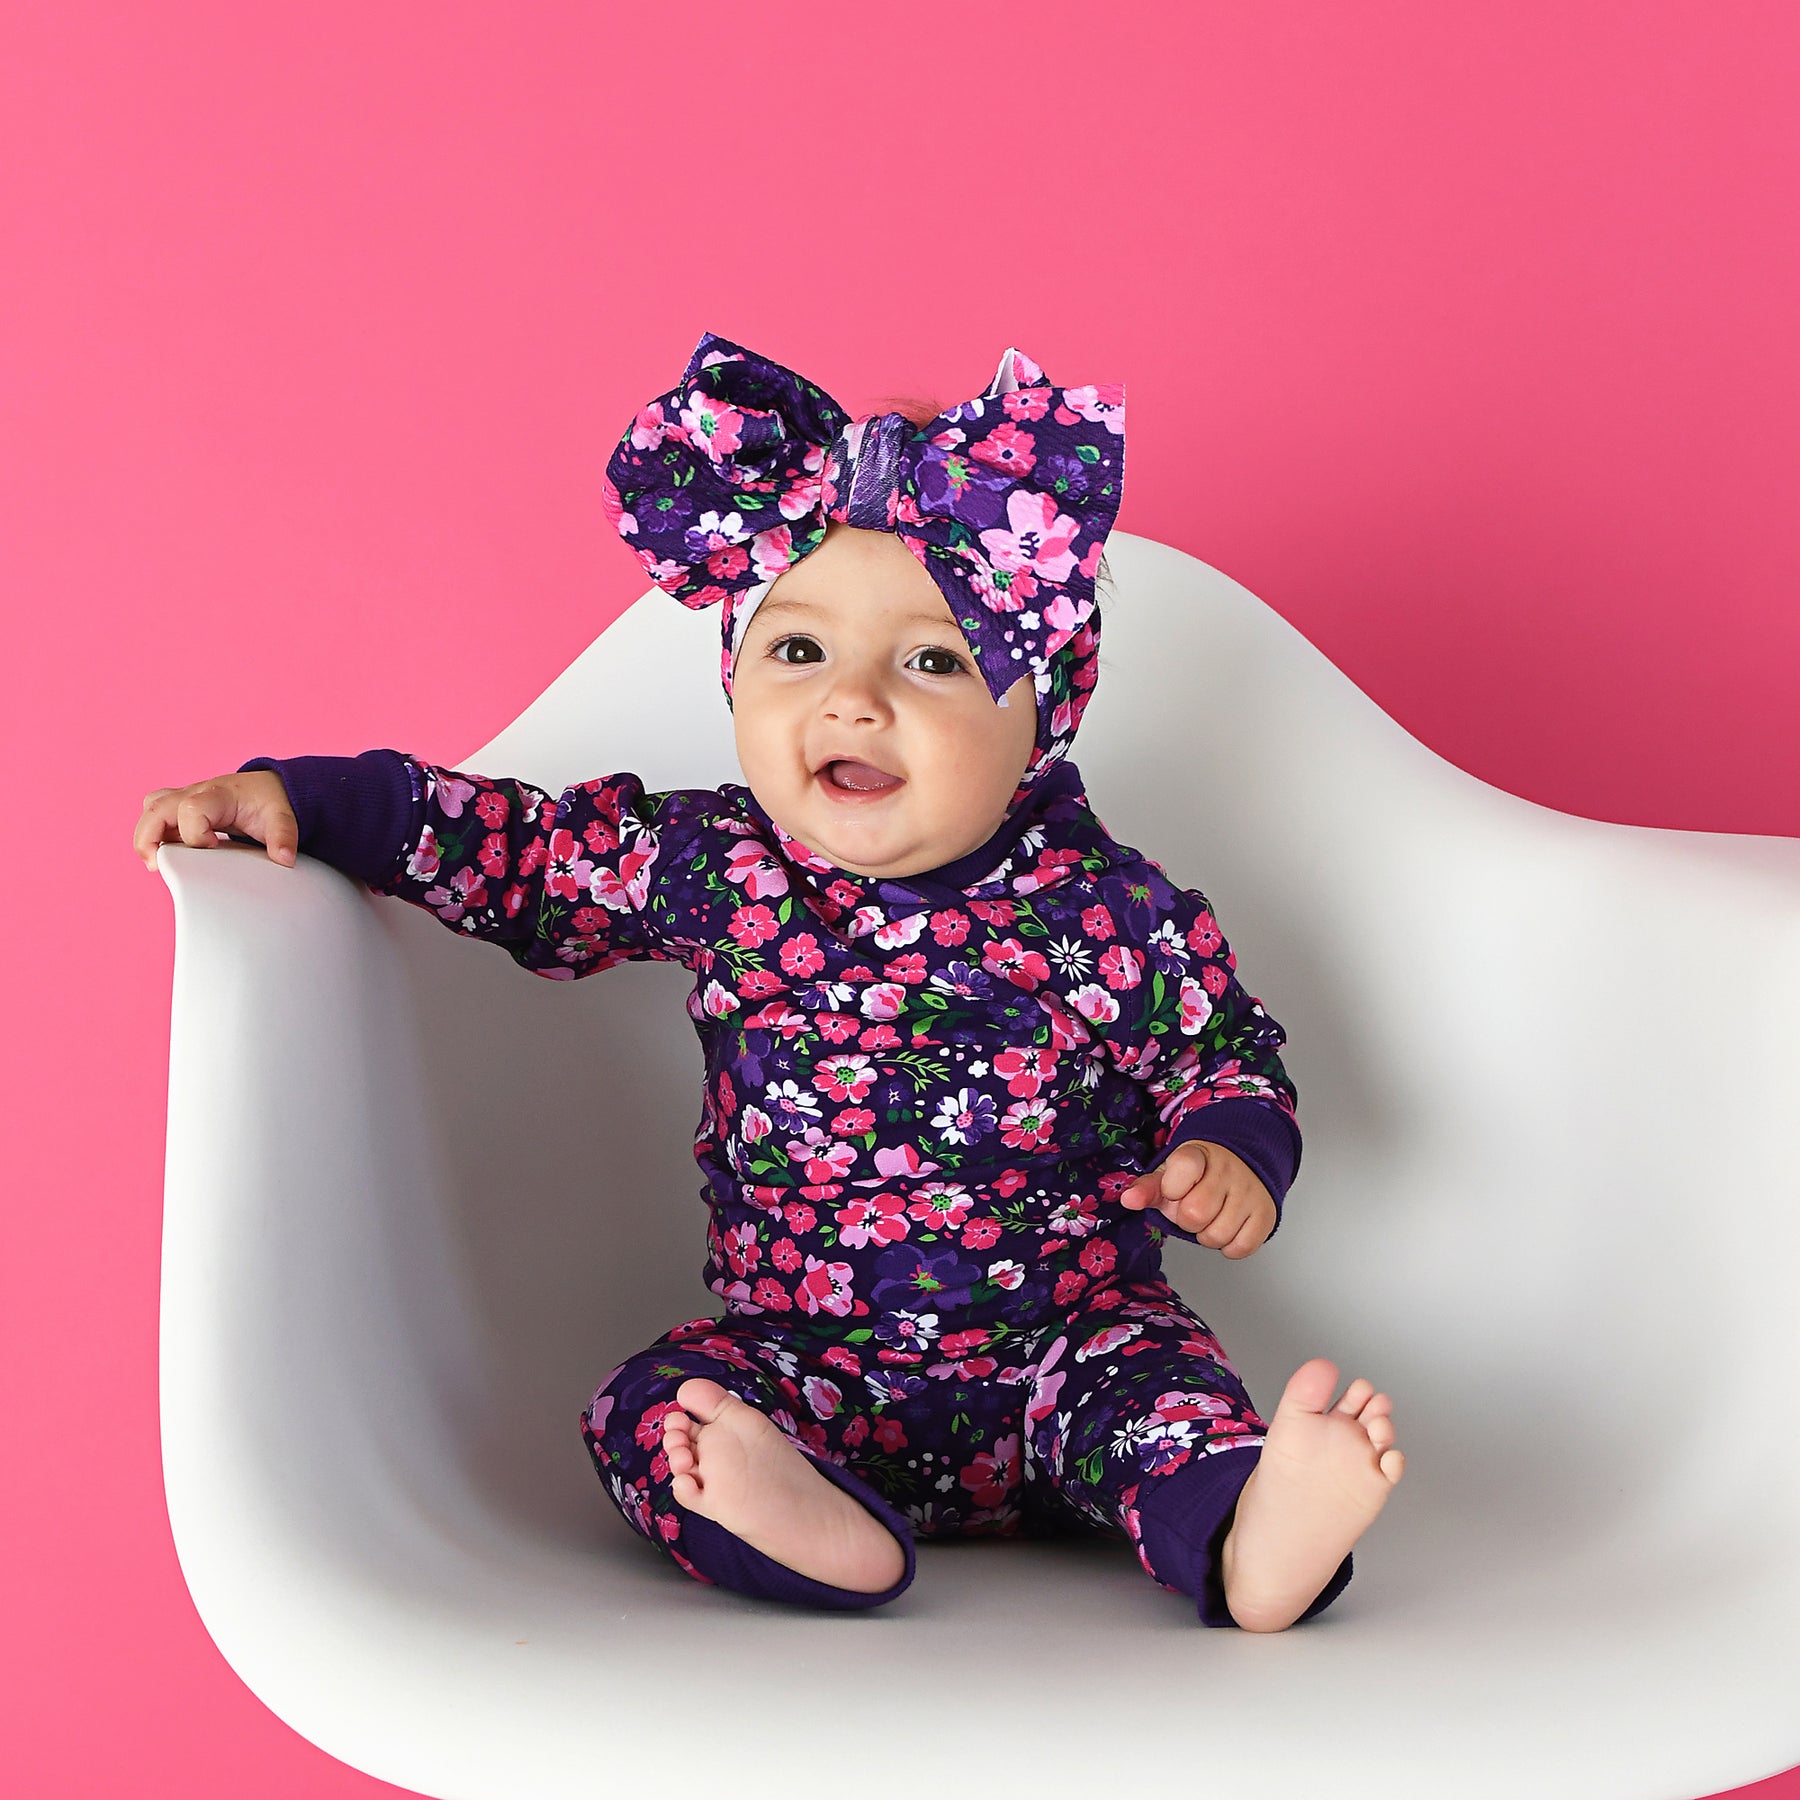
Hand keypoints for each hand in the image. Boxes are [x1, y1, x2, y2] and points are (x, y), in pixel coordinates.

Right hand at [134, 770, 297, 870]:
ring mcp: (185, 800)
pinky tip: (167, 856)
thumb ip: (284, 836)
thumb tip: (285, 859)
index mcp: (218, 794)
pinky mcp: (181, 810)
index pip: (191, 809)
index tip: (213, 847)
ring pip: (150, 809)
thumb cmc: (269, 802)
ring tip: (156, 863)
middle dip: (149, 837)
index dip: (195, 833)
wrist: (268, 788)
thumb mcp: (282, 817)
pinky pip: (156, 818)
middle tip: (157, 865)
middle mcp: (195, 793)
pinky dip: (154, 836)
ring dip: (146, 836)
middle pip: (156, 807)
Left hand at [1118, 1140, 1276, 1258]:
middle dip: (1187, 1220)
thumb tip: (1128, 1200)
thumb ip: (1148, 1187)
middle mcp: (1228, 1170)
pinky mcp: (1266, 1215)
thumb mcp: (1170, 1175)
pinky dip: (1230, 1246)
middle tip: (1194, 1209)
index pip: (1182, 1169)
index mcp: (1199, 1155)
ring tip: (1212, 1217)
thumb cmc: (1200, 1176)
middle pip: (1194, 1214)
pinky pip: (1240, 1248)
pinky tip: (1229, 1227)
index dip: (1172, 1188)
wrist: (1244, 1166)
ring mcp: (1250, 1192)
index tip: (1176, 1188)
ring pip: (1216, 1236)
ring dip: (1207, 1235)